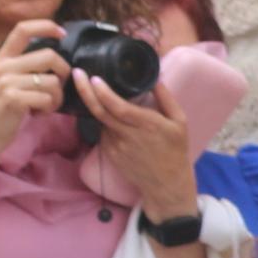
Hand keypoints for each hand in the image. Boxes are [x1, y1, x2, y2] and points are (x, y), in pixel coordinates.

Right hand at [0, 20, 72, 151]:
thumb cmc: (0, 109)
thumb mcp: (5, 80)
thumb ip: (23, 66)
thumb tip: (54, 56)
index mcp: (1, 58)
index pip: (22, 29)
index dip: (46, 26)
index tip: (62, 33)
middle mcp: (3, 66)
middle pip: (50, 56)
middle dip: (63, 73)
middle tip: (56, 89)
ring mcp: (7, 82)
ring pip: (53, 80)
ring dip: (57, 97)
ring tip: (45, 106)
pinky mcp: (13, 98)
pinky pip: (48, 98)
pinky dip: (50, 108)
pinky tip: (38, 113)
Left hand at [75, 71, 198, 219]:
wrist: (166, 184)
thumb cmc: (175, 151)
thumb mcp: (180, 123)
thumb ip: (167, 99)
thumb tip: (155, 79)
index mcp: (147, 125)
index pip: (118, 107)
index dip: (103, 93)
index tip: (94, 78)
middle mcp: (127, 136)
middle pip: (99, 111)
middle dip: (85, 91)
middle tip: (77, 74)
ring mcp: (115, 146)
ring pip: (100, 121)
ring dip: (98, 107)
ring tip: (101, 95)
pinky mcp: (109, 154)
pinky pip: (103, 132)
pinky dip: (106, 122)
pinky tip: (115, 121)